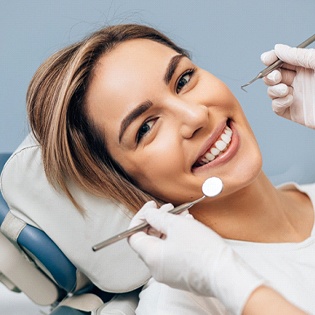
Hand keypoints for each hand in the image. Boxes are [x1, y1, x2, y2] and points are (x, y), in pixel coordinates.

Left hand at [128, 202, 264, 313]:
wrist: (226, 274)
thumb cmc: (202, 250)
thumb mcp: (177, 225)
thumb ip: (157, 217)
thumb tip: (148, 213)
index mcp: (151, 256)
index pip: (133, 235)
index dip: (140, 217)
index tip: (151, 207)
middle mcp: (156, 268)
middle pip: (149, 239)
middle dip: (158, 220)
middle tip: (168, 208)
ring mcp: (169, 273)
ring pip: (163, 244)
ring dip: (170, 227)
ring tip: (183, 215)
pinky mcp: (181, 274)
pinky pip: (173, 253)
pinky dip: (177, 238)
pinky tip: (189, 226)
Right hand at [261, 44, 314, 128]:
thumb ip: (299, 56)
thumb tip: (278, 49)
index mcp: (307, 66)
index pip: (283, 60)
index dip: (272, 59)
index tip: (266, 59)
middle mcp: (300, 81)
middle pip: (274, 76)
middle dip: (270, 75)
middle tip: (276, 77)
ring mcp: (296, 97)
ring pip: (272, 91)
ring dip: (273, 89)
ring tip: (285, 90)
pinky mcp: (294, 112)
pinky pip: (276, 107)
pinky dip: (278, 103)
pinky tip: (289, 99)